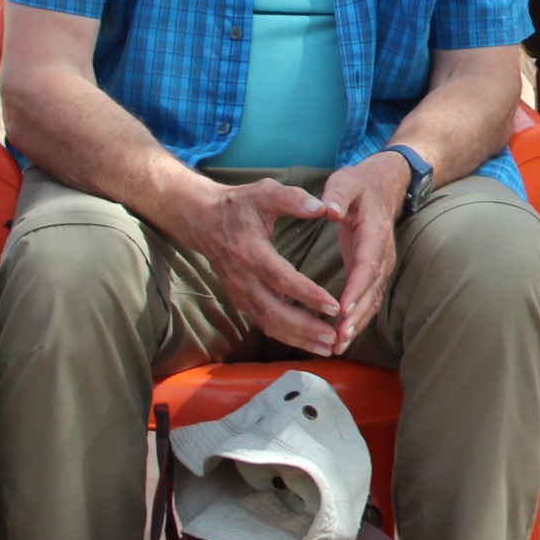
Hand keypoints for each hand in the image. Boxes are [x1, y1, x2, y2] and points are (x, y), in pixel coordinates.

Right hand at [174, 175, 346, 354]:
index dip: (307, 294)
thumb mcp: (264, 192)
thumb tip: (322, 207)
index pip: (282, 279)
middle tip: (335, 337)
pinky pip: (265, 324)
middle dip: (305, 328)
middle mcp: (242, 279)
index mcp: (250, 252)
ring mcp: (239, 293)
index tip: (334, 305)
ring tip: (328, 347)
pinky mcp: (241, 301)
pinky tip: (311, 342)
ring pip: (269, 324)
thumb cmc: (240, 205)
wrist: (203, 220)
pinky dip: (288, 336)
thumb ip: (293, 198)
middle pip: (275, 312)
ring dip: (299, 338)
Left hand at [310, 151, 412, 355]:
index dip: (356, 287)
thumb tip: (328, 209)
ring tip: (338, 345)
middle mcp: (383, 254)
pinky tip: (342, 336)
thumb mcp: (346, 182)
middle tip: (338, 338)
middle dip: (356, 316)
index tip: (342, 308)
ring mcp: (381, 265)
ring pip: (373, 299)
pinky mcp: (374, 272)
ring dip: (357, 323)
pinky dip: (358, 319)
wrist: (385, 185)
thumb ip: (337, 194)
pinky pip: (369, 299)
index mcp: (374, 233)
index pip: (367, 264)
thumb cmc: (359, 185)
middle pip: (372, 290)